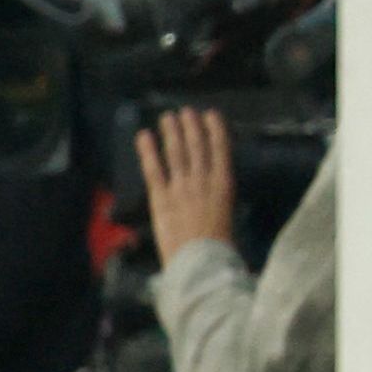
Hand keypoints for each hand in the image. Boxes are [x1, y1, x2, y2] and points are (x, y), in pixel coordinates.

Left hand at [139, 106, 240, 260]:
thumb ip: (218, 198)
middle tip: (185, 111)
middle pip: (196, 146)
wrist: (202, 260)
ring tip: (167, 117)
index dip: (214, 130)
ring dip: (171, 132)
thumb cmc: (219, 245)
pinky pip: (153, 169)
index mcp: (224, 184)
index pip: (221, 149)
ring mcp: (181, 187)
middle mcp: (203, 180)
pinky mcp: (161, 198)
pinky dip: (148, 151)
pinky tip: (143, 136)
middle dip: (190, 126)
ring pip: (176, 153)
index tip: (210, 114)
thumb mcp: (228, 215)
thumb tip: (212, 190)